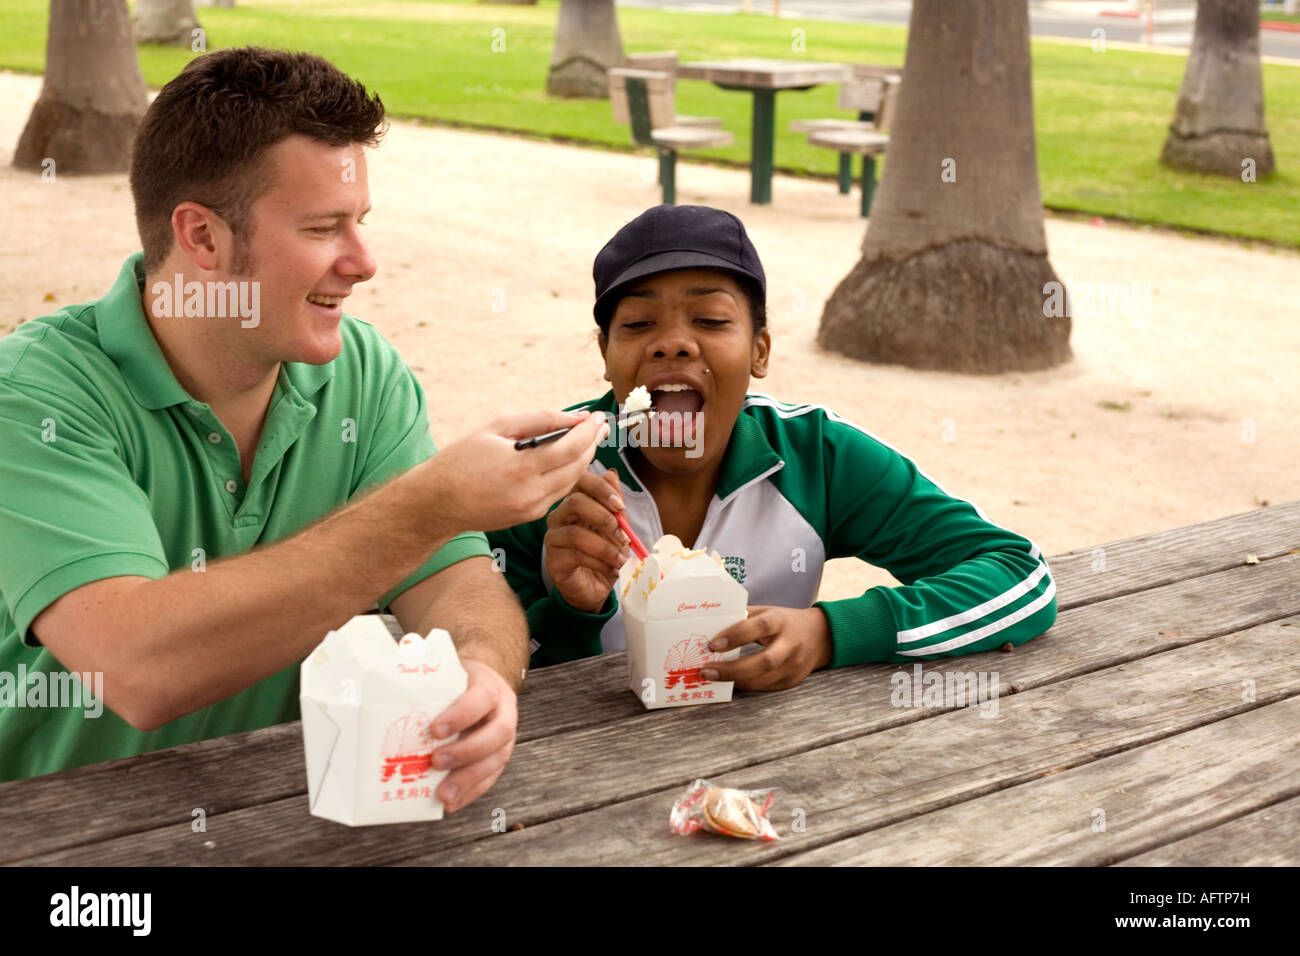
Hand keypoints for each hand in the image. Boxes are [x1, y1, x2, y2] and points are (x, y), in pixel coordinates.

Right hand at [422, 409, 608, 532]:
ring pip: (571, 482)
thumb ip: (539, 420)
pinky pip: (558, 493)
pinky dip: (567, 474)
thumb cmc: (462, 458)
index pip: (570, 449)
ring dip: (583, 460)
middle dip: (592, 444)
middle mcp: (530, 493)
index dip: (589, 431)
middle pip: (578, 467)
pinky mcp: (529, 517)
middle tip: (599, 425)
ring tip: (587, 439)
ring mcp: (531, 509)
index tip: (598, 416)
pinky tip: (566, 459)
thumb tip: (576, 418)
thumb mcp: (497, 428)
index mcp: (520, 468)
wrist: (437, 502)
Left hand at [428, 659, 517, 812]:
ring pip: (496, 760)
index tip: (435, 730)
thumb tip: (389, 699)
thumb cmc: (458, 684)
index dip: (461, 715)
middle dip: (466, 751)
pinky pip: (490, 778)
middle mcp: (504, 712)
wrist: (482, 686)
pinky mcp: (499, 758)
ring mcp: (505, 738)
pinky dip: (469, 792)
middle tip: (436, 762)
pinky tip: (450, 802)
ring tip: (443, 794)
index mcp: (490, 687)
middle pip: (497, 733)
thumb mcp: (448, 676)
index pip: (482, 698)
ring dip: (468, 780)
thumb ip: (428, 687)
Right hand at [544, 469, 630, 613]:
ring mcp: (553, 538)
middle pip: (575, 502)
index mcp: (575, 503)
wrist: (595, 589)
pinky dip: (599, 562)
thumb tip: (611, 474)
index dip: (601, 489)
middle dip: (604, 518)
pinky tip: (612, 569)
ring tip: (621, 559)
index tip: (620, 506)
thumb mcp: (617, 528)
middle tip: (623, 536)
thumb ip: (615, 505)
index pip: (581, 481)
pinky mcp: (553, 560)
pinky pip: (575, 556)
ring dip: (605, 547)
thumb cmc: (604, 555)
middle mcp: (559, 517)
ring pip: (576, 533)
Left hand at [699, 606, 832, 690]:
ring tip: (712, 677)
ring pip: (763, 680)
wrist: (820, 636)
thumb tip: (710, 624)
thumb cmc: (785, 621)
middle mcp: (790, 644)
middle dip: (732, 670)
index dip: (735, 636)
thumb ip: (743, 617)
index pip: (759, 627)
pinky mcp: (792, 680)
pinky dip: (746, 686)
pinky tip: (730, 682)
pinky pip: (766, 687)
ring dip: (735, 681)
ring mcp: (793, 665)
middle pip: (764, 662)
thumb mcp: (767, 611)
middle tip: (706, 671)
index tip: (712, 645)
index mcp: (780, 621)